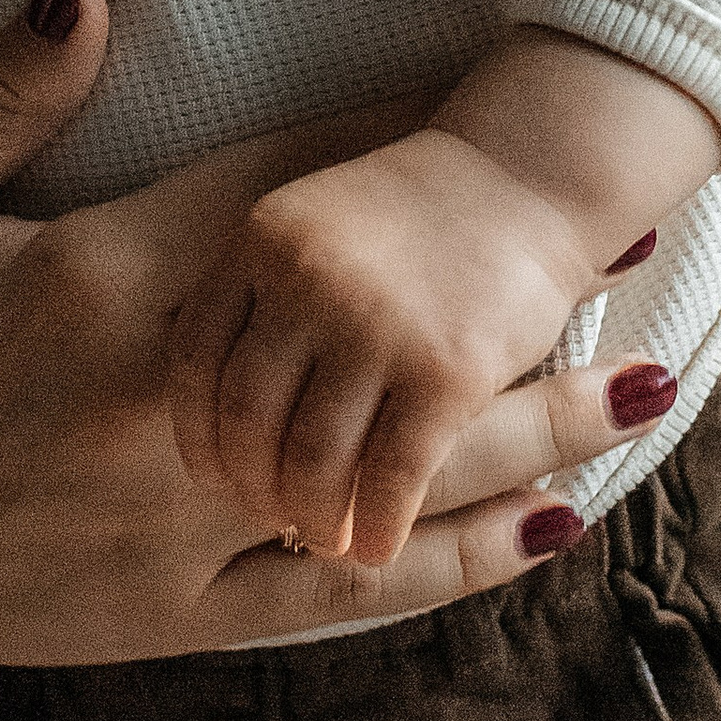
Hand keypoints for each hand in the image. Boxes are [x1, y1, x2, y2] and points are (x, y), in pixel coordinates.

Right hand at [0, 0, 681, 689]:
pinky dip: (453, 558)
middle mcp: (175, 405)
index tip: (485, 95)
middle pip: (382, 334)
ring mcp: (193, 520)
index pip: (289, 198)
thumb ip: (7, 93)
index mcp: (109, 287)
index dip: (394, 143)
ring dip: (530, 427)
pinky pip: (349, 586)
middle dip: (509, 283)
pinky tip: (546, 528)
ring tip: (645, 384)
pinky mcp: (190, 611)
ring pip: (399, 470)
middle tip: (633, 235)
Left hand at [167, 127, 589, 567]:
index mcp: (262, 241)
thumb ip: (261, 289)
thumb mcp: (314, 220)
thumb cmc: (417, 209)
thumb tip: (217, 403)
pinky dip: (376, 525)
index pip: (194, 362)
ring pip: (313, 458)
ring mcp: (376, 328)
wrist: (527, 174)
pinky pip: (392, 475)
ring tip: (318, 537)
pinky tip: (374, 545)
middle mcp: (307, 282)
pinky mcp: (446, 372)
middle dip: (249, 485)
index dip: (195, 433)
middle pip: (247, 418)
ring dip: (309, 516)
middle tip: (263, 517)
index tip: (207, 474)